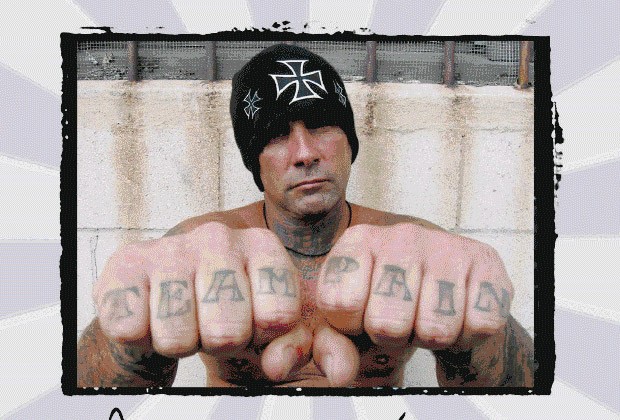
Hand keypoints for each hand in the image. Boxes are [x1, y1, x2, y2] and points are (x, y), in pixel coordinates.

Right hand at [93, 222, 312, 383]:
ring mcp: (170, 247)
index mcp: (262, 245)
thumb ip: (291, 345)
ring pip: (177, 337)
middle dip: (219, 345)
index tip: (253, 325)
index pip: (278, 315)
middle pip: (227, 331)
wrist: (163, 303)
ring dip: (179, 343)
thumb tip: (277, 365)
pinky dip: (140, 338)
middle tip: (211, 327)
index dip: (263, 337)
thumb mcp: (268, 328)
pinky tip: (149, 316)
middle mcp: (217, 237)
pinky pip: (130, 330)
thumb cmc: (226, 313)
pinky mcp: (124, 264)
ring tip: (182, 322)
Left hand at [316, 223, 513, 380]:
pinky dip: (467, 336)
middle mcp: (402, 235)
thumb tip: (339, 374)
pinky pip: (479, 325)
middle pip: (387, 323)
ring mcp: (446, 246)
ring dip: (430, 338)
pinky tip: (457, 315)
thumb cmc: (385, 304)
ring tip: (426, 316)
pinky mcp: (486, 262)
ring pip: (435, 330)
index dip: (351, 325)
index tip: (359, 316)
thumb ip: (330, 345)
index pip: (340, 303)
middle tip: (400, 320)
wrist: (442, 293)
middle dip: (393, 337)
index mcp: (359, 241)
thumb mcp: (346, 321)